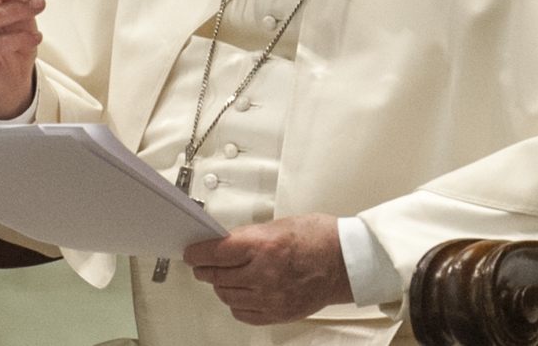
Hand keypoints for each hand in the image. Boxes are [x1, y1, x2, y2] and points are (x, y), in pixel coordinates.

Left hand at [184, 214, 352, 324]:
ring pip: (227, 296)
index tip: (191, 253)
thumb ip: (250, 236)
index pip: (216, 252)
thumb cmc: (320, 238)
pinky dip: (236, 303)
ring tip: (223, 277)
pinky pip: (243, 313)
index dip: (198, 253)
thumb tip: (225, 244)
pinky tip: (240, 293)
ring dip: (220, 285)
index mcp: (265, 245)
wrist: (347, 262)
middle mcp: (265, 274)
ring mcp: (271, 297)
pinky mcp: (278, 314)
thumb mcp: (281, 224)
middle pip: (218, 276)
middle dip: (205, 269)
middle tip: (202, 264)